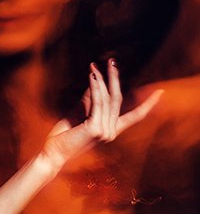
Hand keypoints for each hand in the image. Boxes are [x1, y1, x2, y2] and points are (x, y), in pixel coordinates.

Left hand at [41, 58, 162, 167]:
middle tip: (112, 61)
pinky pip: (97, 103)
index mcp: (112, 130)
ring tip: (95, 66)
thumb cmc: (64, 134)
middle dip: (115, 79)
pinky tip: (92, 76)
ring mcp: (105, 132)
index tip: (160, 93)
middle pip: (118, 100)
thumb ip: (90, 100)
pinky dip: (95, 88)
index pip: (135, 117)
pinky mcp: (95, 129)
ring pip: (107, 100)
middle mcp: (112, 132)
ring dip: (101, 80)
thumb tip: (96, 80)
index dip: (148, 104)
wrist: (52, 152)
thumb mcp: (79, 113)